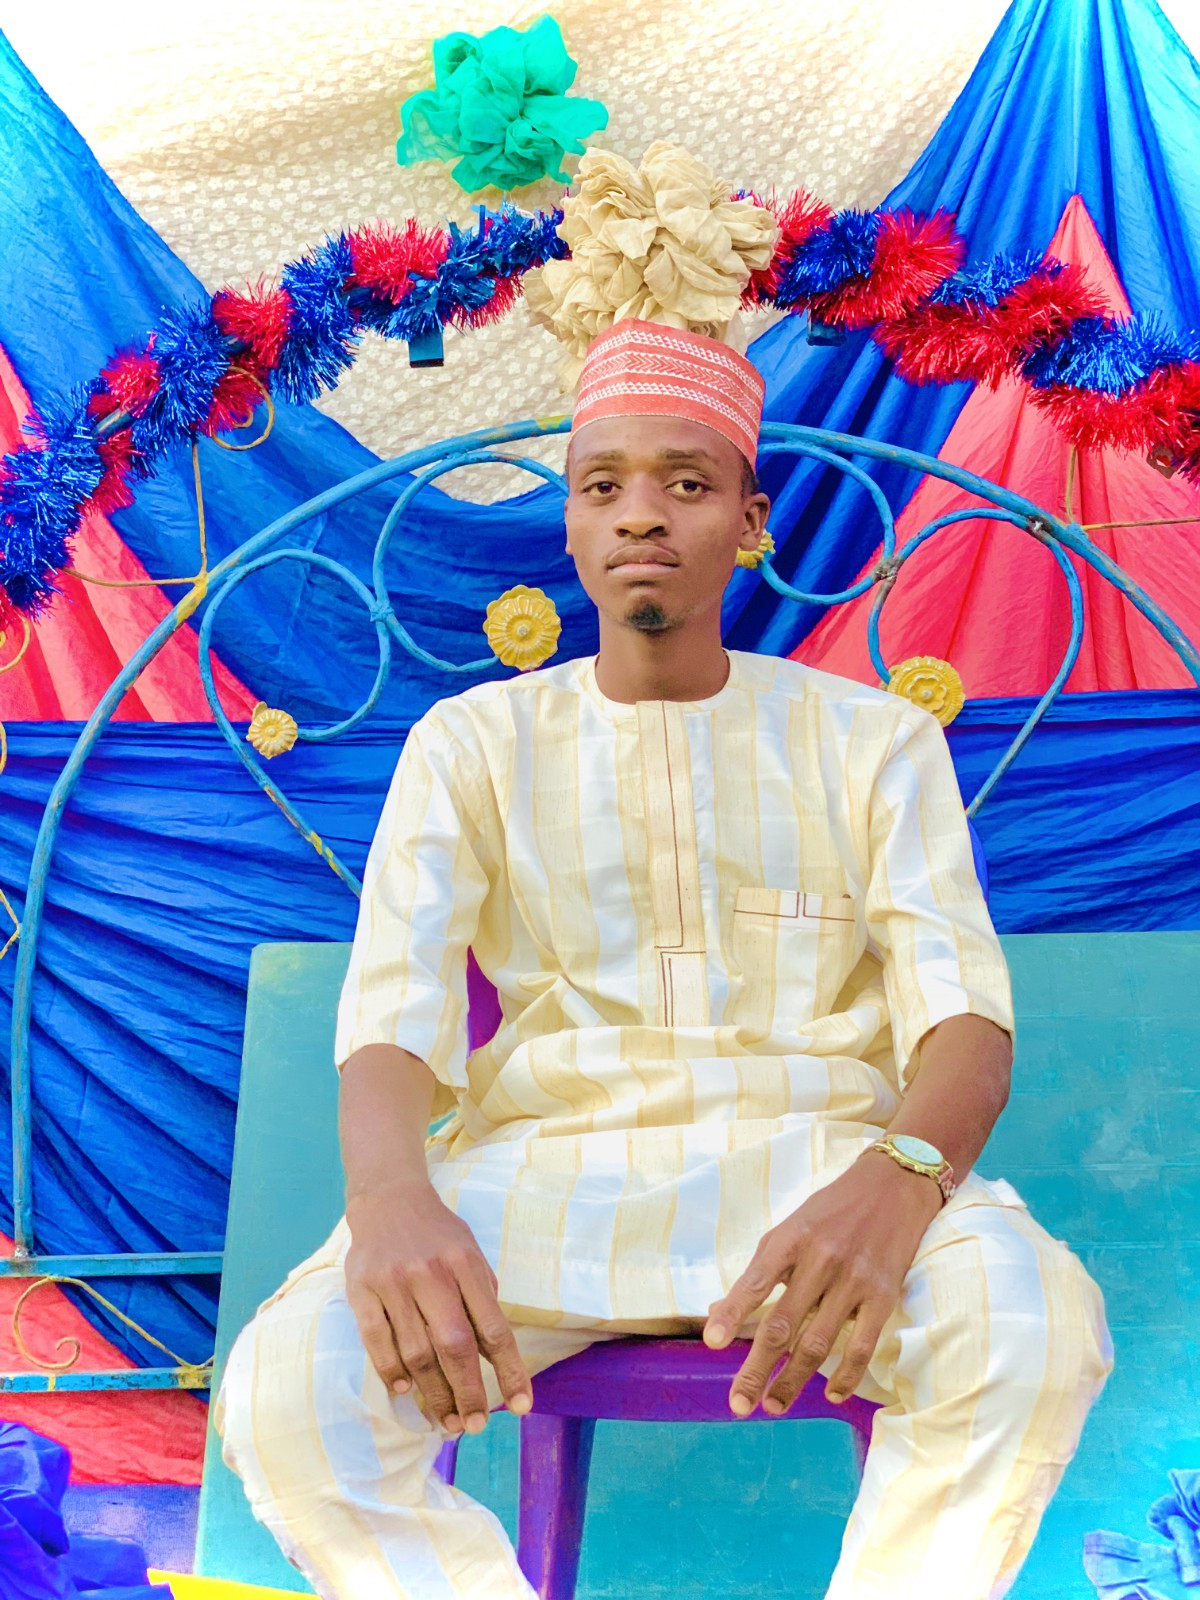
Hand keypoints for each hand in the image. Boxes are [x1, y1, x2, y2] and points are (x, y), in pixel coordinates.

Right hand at [345, 1176, 530, 1435]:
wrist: (388, 1198)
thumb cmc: (437, 1235)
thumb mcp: (470, 1253)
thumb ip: (482, 1297)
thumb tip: (497, 1355)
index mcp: (466, 1264)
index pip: (493, 1327)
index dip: (510, 1371)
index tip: (522, 1406)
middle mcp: (431, 1273)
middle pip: (455, 1346)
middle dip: (468, 1393)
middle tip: (474, 1425)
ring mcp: (394, 1281)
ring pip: (416, 1352)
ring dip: (432, 1393)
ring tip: (445, 1419)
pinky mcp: (361, 1288)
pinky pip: (377, 1341)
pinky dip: (392, 1371)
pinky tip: (405, 1390)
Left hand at [703, 1153, 941, 1415]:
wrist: (892, 1188)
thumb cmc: (830, 1212)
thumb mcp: (788, 1230)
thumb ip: (759, 1272)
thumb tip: (718, 1313)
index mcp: (790, 1239)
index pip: (755, 1283)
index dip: (732, 1314)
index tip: (711, 1344)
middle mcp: (820, 1259)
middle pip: (782, 1325)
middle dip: (757, 1369)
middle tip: (739, 1404)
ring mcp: (853, 1280)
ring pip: (817, 1342)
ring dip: (793, 1380)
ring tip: (773, 1405)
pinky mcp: (883, 1296)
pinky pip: (861, 1345)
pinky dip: (845, 1376)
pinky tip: (829, 1394)